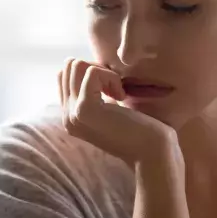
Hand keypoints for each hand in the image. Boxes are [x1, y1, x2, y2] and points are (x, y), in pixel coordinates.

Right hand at [58, 58, 178, 164]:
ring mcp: (72, 114)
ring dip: (103, 72)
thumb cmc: (140, 129)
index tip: (111, 89)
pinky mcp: (85, 109)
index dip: (91, 71)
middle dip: (97, 68)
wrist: (152, 152)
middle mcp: (66, 116)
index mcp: (71, 116)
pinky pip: (91, 72)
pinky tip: (121, 96)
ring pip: (76, 65)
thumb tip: (85, 64)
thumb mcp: (111, 109)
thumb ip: (95, 93)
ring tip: (118, 93)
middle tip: (116, 89)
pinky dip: (110, 77)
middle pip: (68, 67)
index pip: (64, 75)